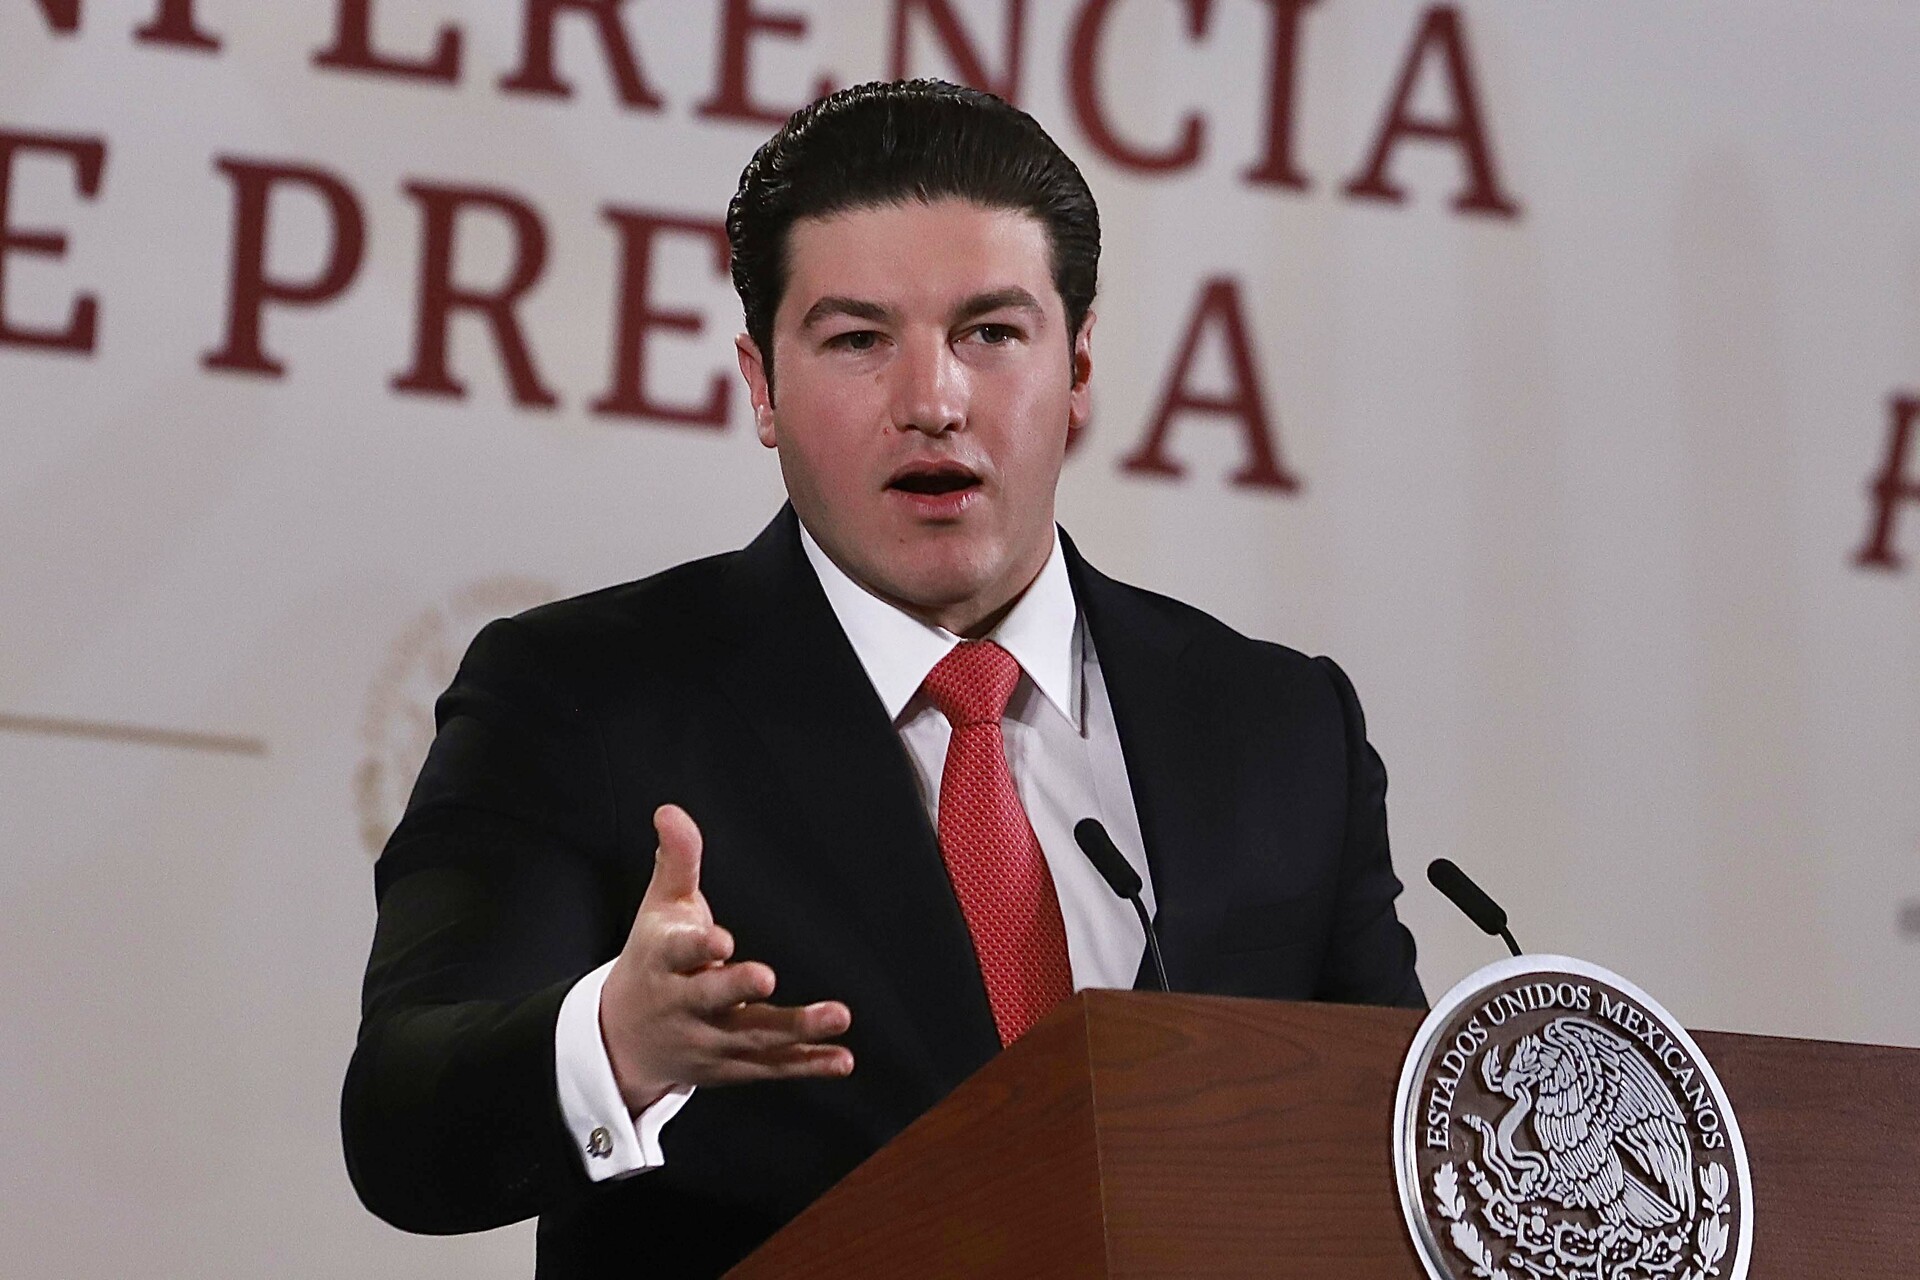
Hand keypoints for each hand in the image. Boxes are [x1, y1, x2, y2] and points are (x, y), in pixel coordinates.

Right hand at [599, 804, 853, 1112]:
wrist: (624, 1038)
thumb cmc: (654, 958)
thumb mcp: (660, 908)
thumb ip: (677, 861)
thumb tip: (670, 810)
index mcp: (664, 961)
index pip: (678, 953)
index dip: (698, 948)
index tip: (721, 941)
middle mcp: (683, 1004)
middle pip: (711, 998)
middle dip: (736, 989)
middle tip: (766, 976)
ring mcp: (707, 1041)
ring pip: (752, 1037)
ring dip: (796, 1029)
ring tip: (838, 1015)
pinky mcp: (730, 1067)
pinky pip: (770, 1069)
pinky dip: (806, 1065)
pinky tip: (841, 1060)